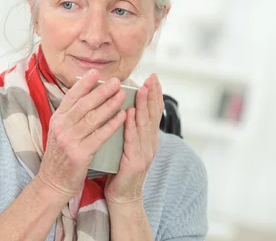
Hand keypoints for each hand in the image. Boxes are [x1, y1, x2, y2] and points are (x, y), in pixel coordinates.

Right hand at [36, 70, 126, 201]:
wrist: (53, 182)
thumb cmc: (61, 156)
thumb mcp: (60, 132)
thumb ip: (71, 116)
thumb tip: (87, 97)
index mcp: (57, 119)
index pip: (71, 96)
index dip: (84, 83)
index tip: (96, 72)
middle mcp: (62, 127)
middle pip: (84, 104)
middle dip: (101, 91)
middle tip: (116, 81)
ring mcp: (70, 140)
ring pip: (93, 118)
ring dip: (109, 104)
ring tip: (122, 95)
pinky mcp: (80, 154)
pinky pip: (99, 136)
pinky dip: (112, 125)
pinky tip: (122, 117)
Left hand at [105, 74, 162, 206]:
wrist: (122, 197)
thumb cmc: (120, 169)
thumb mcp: (127, 145)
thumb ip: (129, 129)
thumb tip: (125, 107)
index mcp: (148, 139)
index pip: (154, 113)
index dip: (155, 95)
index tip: (153, 78)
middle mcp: (150, 144)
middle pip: (153, 115)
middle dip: (152, 95)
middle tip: (151, 78)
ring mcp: (144, 154)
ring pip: (145, 125)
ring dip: (143, 106)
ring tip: (142, 89)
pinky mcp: (134, 163)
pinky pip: (132, 140)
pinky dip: (131, 125)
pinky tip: (129, 113)